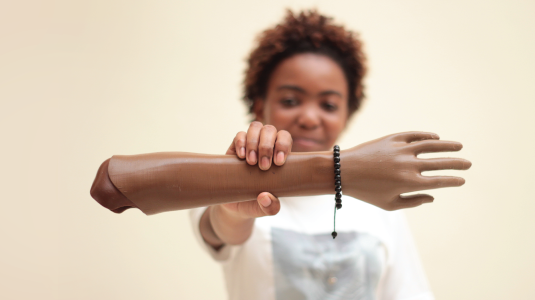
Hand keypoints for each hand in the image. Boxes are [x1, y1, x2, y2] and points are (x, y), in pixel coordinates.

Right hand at [221, 121, 292, 217]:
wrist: (233, 206)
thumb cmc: (255, 204)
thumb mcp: (264, 209)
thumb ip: (270, 207)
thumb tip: (265, 197)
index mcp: (279, 156)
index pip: (285, 139)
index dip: (283, 145)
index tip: (278, 162)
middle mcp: (266, 146)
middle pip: (271, 130)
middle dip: (267, 145)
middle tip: (263, 166)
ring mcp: (250, 145)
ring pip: (256, 127)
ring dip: (254, 142)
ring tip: (251, 162)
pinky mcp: (235, 147)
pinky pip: (239, 134)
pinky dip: (241, 142)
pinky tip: (240, 156)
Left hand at [341, 131, 471, 209]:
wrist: (343, 171)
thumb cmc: (366, 192)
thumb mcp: (389, 204)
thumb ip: (413, 202)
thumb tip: (432, 196)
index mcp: (409, 183)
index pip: (439, 181)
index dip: (453, 180)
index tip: (462, 180)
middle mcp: (408, 165)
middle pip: (440, 163)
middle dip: (457, 163)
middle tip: (468, 164)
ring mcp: (401, 150)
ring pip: (431, 145)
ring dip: (447, 146)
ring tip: (459, 146)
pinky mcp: (392, 139)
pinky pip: (414, 135)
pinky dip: (427, 136)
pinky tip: (435, 138)